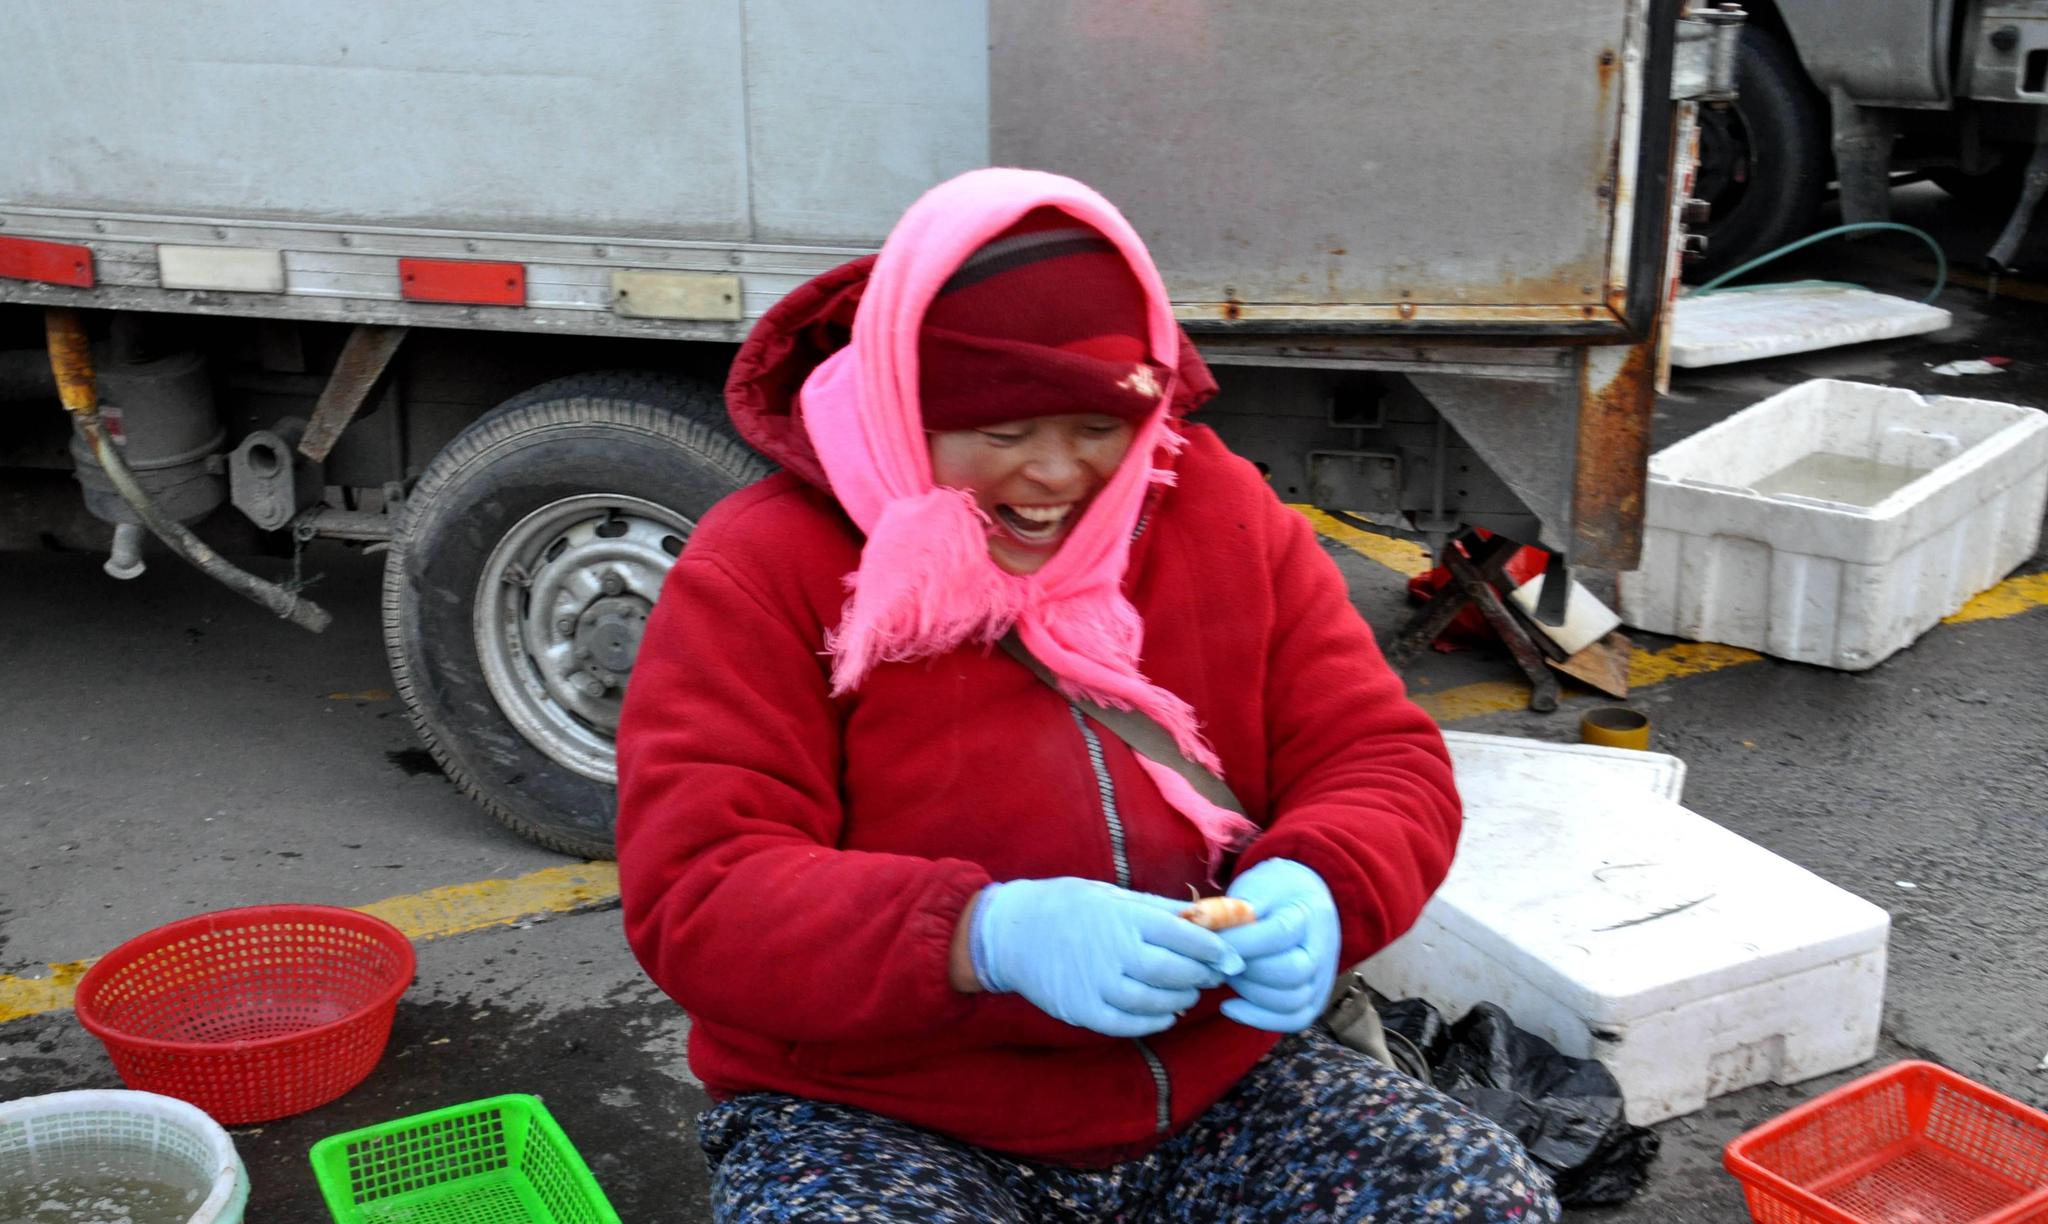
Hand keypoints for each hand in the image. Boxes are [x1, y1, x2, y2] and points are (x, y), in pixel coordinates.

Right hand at [971, 877, 1245, 1037]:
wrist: (1011, 932)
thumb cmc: (1068, 906)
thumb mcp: (1112, 894)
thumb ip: (1158, 907)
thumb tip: (1206, 912)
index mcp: (1123, 916)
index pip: (1183, 935)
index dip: (1213, 950)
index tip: (1232, 958)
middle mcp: (1112, 951)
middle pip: (1173, 971)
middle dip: (1201, 976)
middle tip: (1214, 976)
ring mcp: (1096, 984)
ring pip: (1155, 1001)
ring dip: (1181, 1000)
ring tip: (1189, 993)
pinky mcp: (1083, 1010)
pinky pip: (1129, 1024)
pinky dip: (1154, 1021)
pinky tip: (1165, 1014)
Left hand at [1215, 858, 1339, 1031]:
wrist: (1304, 898)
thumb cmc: (1273, 892)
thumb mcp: (1255, 887)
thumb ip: (1233, 909)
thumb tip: (1201, 927)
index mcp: (1308, 912)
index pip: (1278, 934)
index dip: (1240, 942)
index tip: (1209, 940)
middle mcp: (1323, 948)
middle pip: (1290, 973)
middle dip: (1246, 970)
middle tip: (1219, 959)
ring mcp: (1322, 977)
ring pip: (1292, 1001)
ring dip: (1249, 993)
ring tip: (1227, 975)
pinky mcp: (1315, 999)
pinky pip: (1294, 1020)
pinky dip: (1260, 1019)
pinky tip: (1230, 1006)